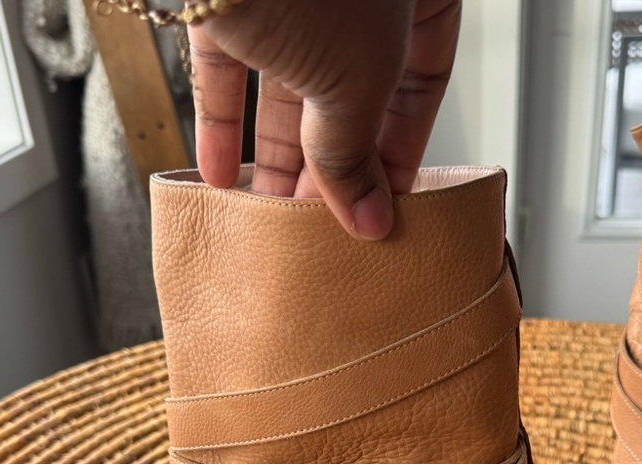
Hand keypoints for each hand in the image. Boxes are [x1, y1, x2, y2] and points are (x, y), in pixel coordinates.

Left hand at [188, 0, 460, 238]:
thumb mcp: (353, 84)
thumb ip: (355, 158)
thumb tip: (369, 221)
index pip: (423, 81)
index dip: (404, 147)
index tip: (385, 204)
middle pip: (351, 91)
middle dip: (331, 163)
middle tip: (321, 222)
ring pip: (288, 82)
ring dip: (275, 154)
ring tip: (268, 214)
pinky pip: (229, 62)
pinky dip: (222, 119)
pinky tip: (218, 171)